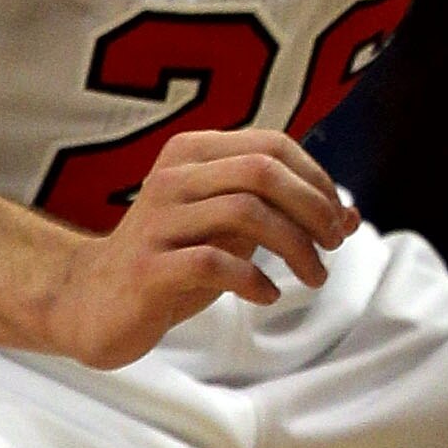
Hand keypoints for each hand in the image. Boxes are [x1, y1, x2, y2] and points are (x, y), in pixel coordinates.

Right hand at [35, 129, 355, 368]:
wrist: (94, 301)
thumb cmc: (174, 258)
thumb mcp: (233, 231)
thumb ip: (287, 217)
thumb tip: (353, 217)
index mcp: (193, 153)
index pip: (273, 146)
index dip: (317, 181)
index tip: (338, 220)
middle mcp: (173, 177)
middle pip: (264, 171)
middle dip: (314, 208)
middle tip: (333, 245)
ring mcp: (157, 221)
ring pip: (246, 212)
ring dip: (295, 248)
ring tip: (314, 276)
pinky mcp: (148, 266)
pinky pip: (214, 262)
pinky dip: (254, 280)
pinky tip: (267, 296)